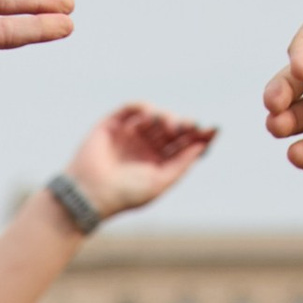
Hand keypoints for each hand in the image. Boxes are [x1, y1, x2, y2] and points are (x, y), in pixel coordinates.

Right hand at [65, 103, 215, 218]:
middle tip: (189, 126)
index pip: (183, 145)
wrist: (89, 193)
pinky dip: (144, 107)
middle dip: (184, 125)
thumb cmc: (124, 194)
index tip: (213, 129)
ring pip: (155, 117)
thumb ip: (182, 164)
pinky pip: (132, 108)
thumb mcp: (159, 182)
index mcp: (157, 163)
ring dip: (165, 116)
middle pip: (172, 128)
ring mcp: (129, 135)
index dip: (199, 136)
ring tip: (168, 125)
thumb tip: (203, 146)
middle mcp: (144, 148)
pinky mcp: (112, 125)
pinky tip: (150, 115)